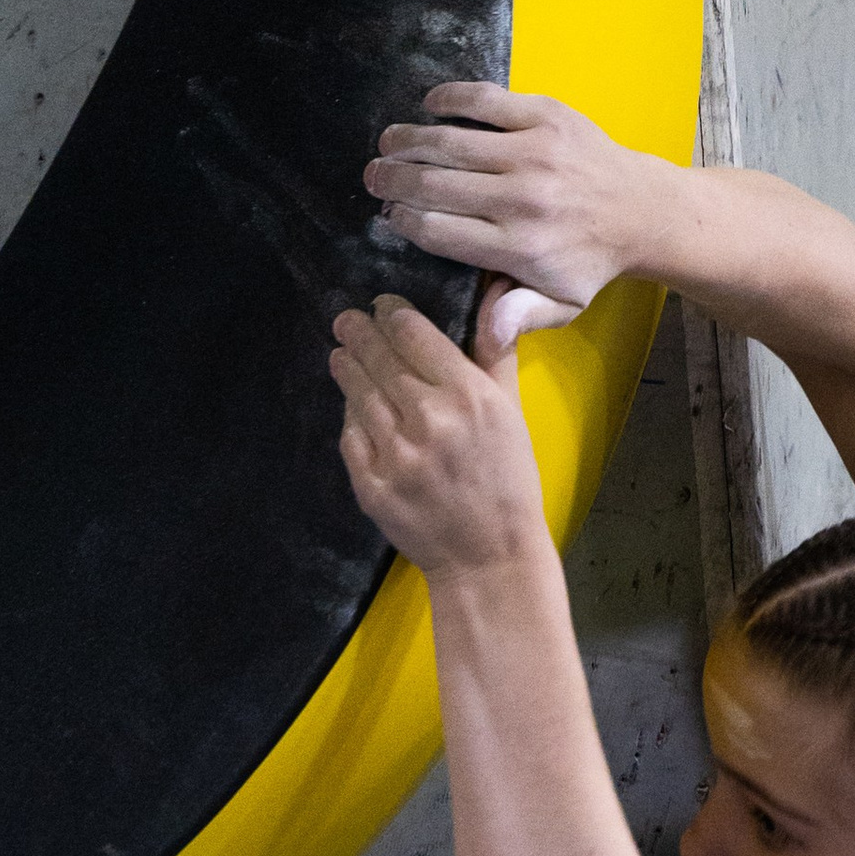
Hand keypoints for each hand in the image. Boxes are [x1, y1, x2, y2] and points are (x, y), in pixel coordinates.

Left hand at [330, 295, 550, 580]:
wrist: (491, 560)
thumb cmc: (509, 485)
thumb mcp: (513, 415)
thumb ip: (495, 354)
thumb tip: (493, 295)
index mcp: (468, 396)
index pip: (413, 333)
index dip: (391, 313)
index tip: (382, 307)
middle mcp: (428, 420)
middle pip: (378, 357)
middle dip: (359, 333)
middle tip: (346, 320)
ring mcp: (396, 455)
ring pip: (359, 394)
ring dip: (347, 368)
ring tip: (341, 354)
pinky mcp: (372, 486)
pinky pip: (351, 437)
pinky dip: (350, 417)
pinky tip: (352, 406)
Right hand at [363, 87, 667, 322]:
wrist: (641, 211)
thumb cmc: (591, 262)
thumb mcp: (562, 305)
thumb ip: (520, 317)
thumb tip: (484, 336)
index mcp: (518, 247)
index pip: (438, 231)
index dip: (404, 220)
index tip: (389, 215)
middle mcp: (521, 198)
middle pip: (434, 184)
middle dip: (393, 179)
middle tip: (372, 176)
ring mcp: (533, 152)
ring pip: (450, 140)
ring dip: (408, 139)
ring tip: (388, 143)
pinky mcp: (546, 116)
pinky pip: (483, 100)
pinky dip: (448, 99)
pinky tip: (428, 105)